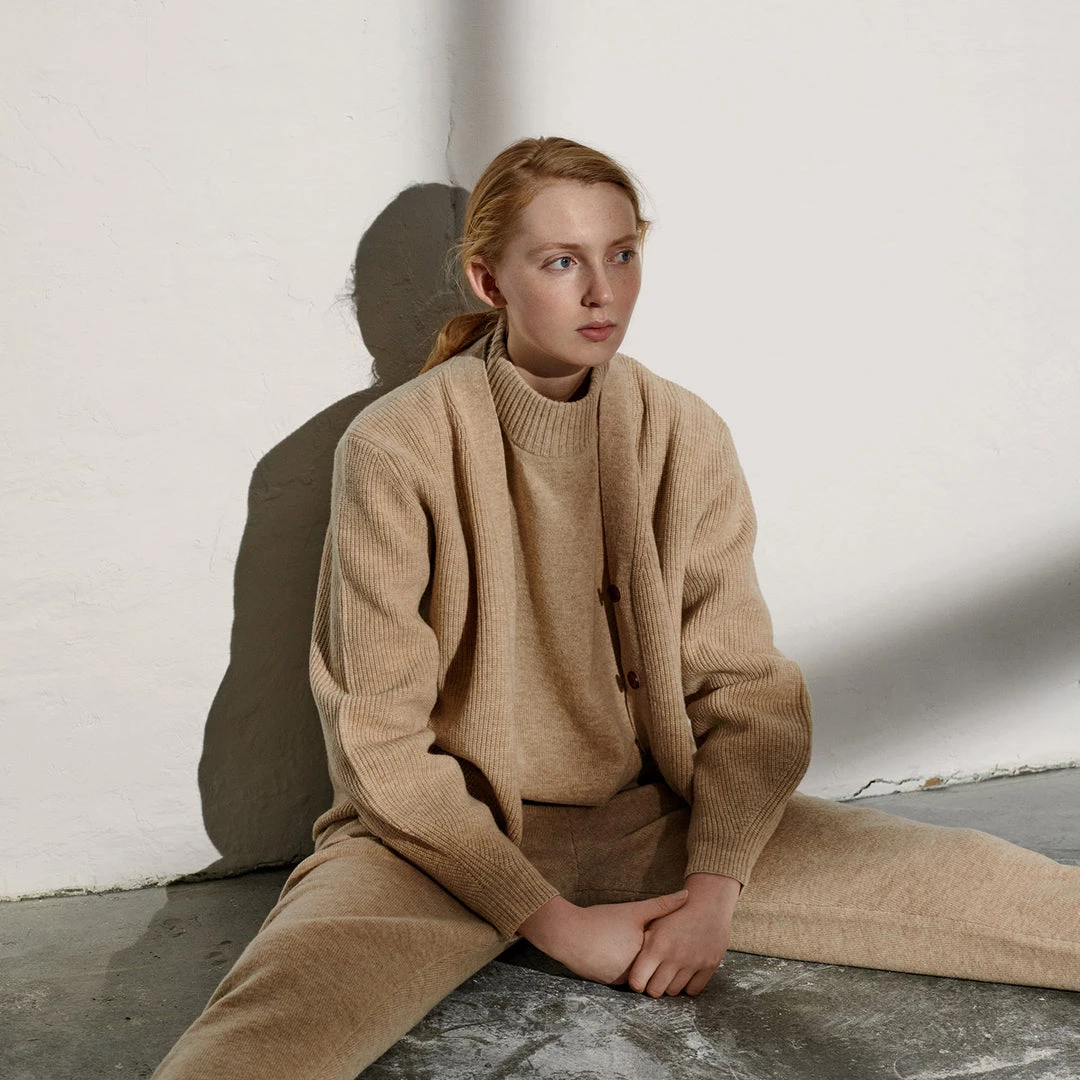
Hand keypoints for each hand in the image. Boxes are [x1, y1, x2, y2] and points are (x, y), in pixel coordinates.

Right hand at [517, 890, 689, 985]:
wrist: (567, 935)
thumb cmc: (601, 920)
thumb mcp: (633, 910)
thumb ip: (661, 905)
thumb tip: (687, 895)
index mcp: (647, 954)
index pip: (668, 956)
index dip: (674, 947)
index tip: (681, 939)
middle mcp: (638, 972)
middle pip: (656, 968)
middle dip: (661, 961)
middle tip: (660, 948)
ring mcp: (623, 981)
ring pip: (641, 975)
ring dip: (643, 966)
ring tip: (640, 950)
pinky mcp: (610, 984)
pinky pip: (626, 978)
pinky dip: (627, 968)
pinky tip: (621, 955)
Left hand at [627, 872, 740, 996]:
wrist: (709, 902)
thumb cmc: (677, 913)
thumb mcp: (655, 921)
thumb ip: (642, 943)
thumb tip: (625, 962)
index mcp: (656, 945)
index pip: (638, 981)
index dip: (636, 982)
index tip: (639, 978)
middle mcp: (674, 957)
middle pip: (655, 991)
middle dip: (652, 986)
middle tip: (654, 977)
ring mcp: (693, 962)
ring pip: (674, 992)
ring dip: (670, 985)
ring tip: (669, 973)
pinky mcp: (709, 966)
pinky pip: (693, 990)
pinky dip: (687, 985)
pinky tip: (684, 973)